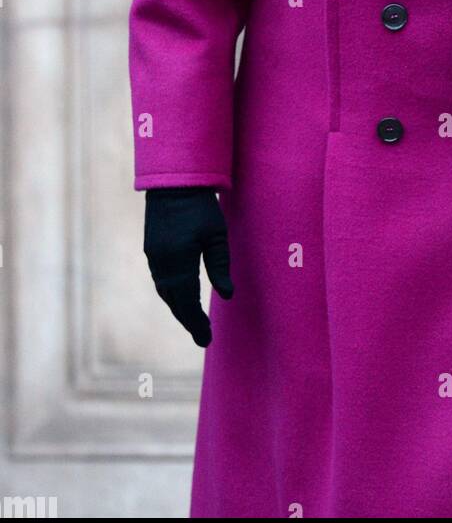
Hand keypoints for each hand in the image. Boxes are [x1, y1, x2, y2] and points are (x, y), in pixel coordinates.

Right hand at [143, 186, 232, 345]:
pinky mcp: (152, 250)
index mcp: (178, 262)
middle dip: (188, 320)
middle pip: (174, 301)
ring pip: (165, 292)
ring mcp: (154, 257)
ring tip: (193, 321)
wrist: (173, 183)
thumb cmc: (200, 207)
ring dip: (179, 308)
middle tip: (202, 337)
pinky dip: (171, 294)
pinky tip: (180, 297)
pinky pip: (161, 280)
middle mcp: (162, 264)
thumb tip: (228, 295)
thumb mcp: (216, 235)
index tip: (206, 339)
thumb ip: (220, 266)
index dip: (196, 323)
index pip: (187, 302)